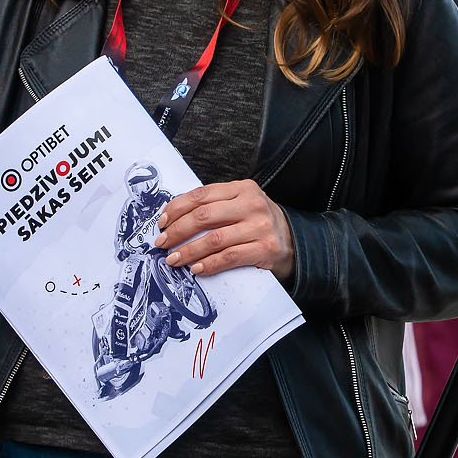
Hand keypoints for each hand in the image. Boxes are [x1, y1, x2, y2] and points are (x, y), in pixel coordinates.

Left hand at [154, 180, 294, 280]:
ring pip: (214, 239)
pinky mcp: (265, 249)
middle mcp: (252, 204)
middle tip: (162, 242)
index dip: (177, 208)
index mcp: (242, 188)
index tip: (162, 222)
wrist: (294, 242)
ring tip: (174, 259)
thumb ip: (215, 206)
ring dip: (188, 251)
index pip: (201, 195)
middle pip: (204, 216)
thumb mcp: (241, 205)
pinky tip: (196, 269)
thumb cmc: (259, 224)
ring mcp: (260, 227)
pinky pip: (229, 257)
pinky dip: (209, 264)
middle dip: (177, 230)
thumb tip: (173, 219)